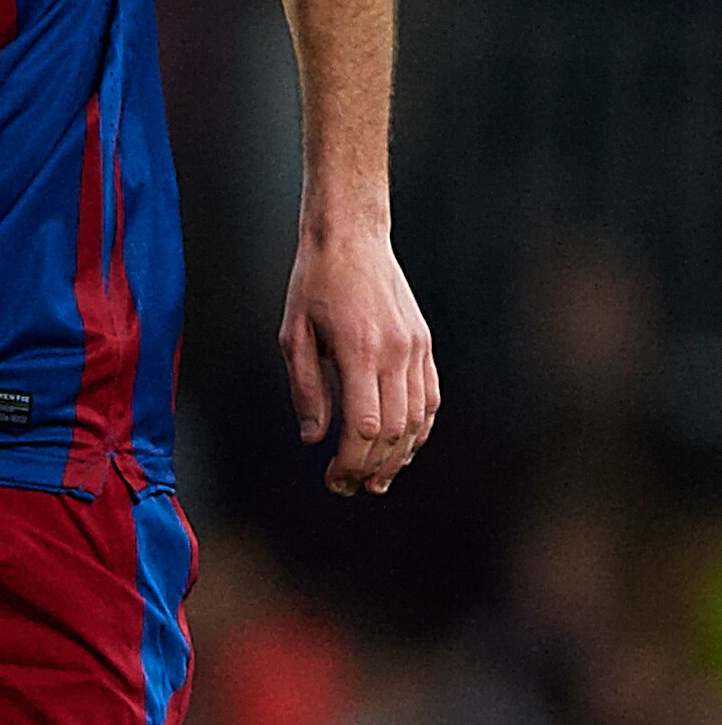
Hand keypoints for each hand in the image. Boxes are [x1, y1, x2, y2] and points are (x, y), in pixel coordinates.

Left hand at [279, 228, 438, 495]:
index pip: (365, 427)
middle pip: (394, 431)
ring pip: (418, 420)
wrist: (352, 237)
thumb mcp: (294, 336)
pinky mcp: (423, 344)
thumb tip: (315, 439)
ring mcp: (416, 348)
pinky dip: (419, 429)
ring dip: (399, 456)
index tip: (333, 479)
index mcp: (360, 352)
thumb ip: (306, 390)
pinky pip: (430, 398)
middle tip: (350, 487)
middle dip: (372, 468)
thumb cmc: (315, 284)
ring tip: (377, 479)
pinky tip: (401, 447)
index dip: (351, 462)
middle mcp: (395, 353)